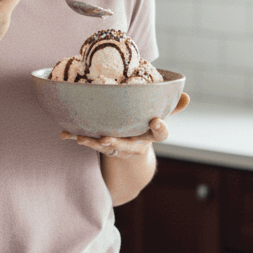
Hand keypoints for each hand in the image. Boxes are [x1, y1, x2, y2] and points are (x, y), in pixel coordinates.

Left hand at [61, 92, 189, 157]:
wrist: (132, 156)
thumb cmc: (145, 128)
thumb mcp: (159, 119)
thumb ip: (172, 108)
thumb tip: (187, 95)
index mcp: (150, 135)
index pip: (160, 134)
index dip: (159, 128)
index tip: (156, 121)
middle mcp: (135, 145)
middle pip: (128, 146)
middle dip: (118, 143)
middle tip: (107, 139)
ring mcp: (118, 148)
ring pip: (106, 147)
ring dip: (93, 143)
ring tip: (81, 138)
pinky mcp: (103, 147)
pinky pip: (90, 143)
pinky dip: (76, 137)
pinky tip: (64, 133)